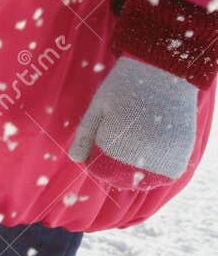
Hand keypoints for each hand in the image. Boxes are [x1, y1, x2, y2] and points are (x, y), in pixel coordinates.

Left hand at [69, 55, 197, 186]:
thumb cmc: (124, 87)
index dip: (96, 160)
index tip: (100, 142)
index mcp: (114, 145)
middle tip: (120, 141)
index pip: (100, 172)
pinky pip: (165, 177)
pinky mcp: (180, 159)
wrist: (162, 73)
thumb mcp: (98, 107)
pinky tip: (152, 148)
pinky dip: (157, 169)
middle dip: (115, 168)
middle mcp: (140, 159)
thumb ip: (86, 135)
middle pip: (122, 180)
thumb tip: (75, 159)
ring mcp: (163, 161)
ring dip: (137, 172)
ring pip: (144, 182)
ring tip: (136, 144)